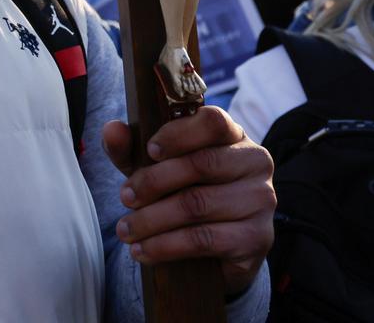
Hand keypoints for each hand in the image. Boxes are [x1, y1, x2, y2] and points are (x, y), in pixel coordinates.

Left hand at [102, 106, 274, 296]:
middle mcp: (255, 163)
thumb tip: (111, 129)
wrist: (219, 248)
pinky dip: (165, 246)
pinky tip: (143, 251)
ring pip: (197, 205)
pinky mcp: (257, 238)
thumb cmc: (184, 191)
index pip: (213, 121)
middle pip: (201, 164)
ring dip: (152, 220)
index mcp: (233, 135)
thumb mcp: (155, 166)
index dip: (178, 134)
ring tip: (125, 230)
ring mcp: (261, 201)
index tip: (149, 151)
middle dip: (153, 182)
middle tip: (124, 197)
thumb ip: (131, 147)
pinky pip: (204, 240)